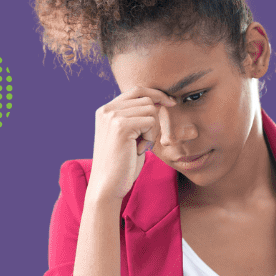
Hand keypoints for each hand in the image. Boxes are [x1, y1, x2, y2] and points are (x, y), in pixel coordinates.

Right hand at [85, 86, 175, 200]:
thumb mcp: (128, 135)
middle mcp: (107, 109)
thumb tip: (159, 100)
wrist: (107, 185)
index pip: (136, 90)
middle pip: (146, 99)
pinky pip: (151, 121)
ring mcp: (113, 116)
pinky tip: (139, 149)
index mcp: (105, 110)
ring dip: (152, 130)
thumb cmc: (122, 163)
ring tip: (139, 146)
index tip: (170, 103)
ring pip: (150, 109)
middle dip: (154, 119)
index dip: (156, 94)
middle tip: (145, 141)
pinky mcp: (121, 126)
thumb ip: (136, 116)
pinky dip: (151, 137)